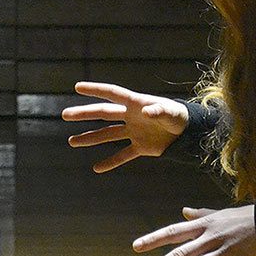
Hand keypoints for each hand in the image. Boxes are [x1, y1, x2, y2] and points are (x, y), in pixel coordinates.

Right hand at [61, 81, 188, 172]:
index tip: (78, 87)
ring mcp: (134, 131)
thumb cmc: (180, 116)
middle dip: (85, 114)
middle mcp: (131, 116)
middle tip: (66, 115)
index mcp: (136, 103)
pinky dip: (111, 162)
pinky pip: (123, 155)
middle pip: (104, 114)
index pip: (112, 94)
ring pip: (108, 135)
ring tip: (72, 142)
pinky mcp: (140, 147)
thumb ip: (159, 110)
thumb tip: (146, 111)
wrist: (190, 132)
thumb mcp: (171, 112)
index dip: (95, 89)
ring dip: (90, 138)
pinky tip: (97, 168)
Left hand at [134, 206, 255, 255]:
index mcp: (204, 225)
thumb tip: (184, 211)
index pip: (173, 232)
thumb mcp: (219, 214)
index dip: (153, 239)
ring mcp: (223, 253)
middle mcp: (210, 239)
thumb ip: (200, 215)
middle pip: (179, 254)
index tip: (136, 247)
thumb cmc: (244, 218)